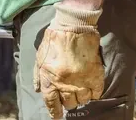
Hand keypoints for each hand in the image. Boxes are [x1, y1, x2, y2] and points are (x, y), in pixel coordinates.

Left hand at [33, 2, 104, 118]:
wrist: (73, 25)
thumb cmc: (54, 39)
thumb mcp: (40, 57)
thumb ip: (38, 76)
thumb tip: (38, 90)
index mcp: (49, 80)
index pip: (52, 104)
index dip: (55, 112)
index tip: (58, 115)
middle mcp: (65, 84)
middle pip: (69, 104)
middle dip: (68, 102)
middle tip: (69, 95)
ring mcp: (81, 81)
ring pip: (83, 100)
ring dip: (81, 97)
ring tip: (80, 90)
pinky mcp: (95, 75)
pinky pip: (96, 93)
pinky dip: (94, 92)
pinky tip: (91, 87)